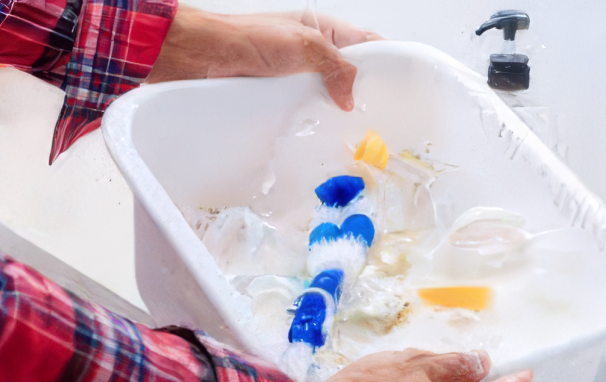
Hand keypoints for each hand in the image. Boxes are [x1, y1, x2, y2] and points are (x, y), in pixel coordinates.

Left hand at [146, 7, 382, 110]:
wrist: (206, 58)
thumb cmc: (248, 38)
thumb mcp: (303, 46)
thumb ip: (335, 66)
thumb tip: (351, 95)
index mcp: (324, 29)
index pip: (366, 43)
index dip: (384, 60)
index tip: (398, 83)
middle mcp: (313, 52)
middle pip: (348, 73)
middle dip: (360, 91)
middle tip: (373, 113)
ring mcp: (297, 75)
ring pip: (327, 94)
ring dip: (334, 108)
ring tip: (348, 125)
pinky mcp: (281, 95)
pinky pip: (304, 108)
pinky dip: (312, 118)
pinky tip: (318, 128)